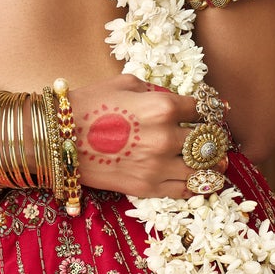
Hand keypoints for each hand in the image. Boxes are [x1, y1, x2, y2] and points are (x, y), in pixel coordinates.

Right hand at [70, 75, 221, 200]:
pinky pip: (184, 189)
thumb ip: (155, 91)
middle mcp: (165, 137)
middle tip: (216, 138)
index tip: (211, 112)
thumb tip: (175, 99)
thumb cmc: (87, 105)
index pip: (202, 109)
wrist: (57, 138)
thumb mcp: (125, 84)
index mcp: (162, 106)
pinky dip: (196, 185)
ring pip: (202, 168)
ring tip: (217, 162)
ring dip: (212, 164)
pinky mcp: (146, 187)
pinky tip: (200, 180)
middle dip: (213, 137)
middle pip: (206, 139)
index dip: (209, 110)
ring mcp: (157, 165)